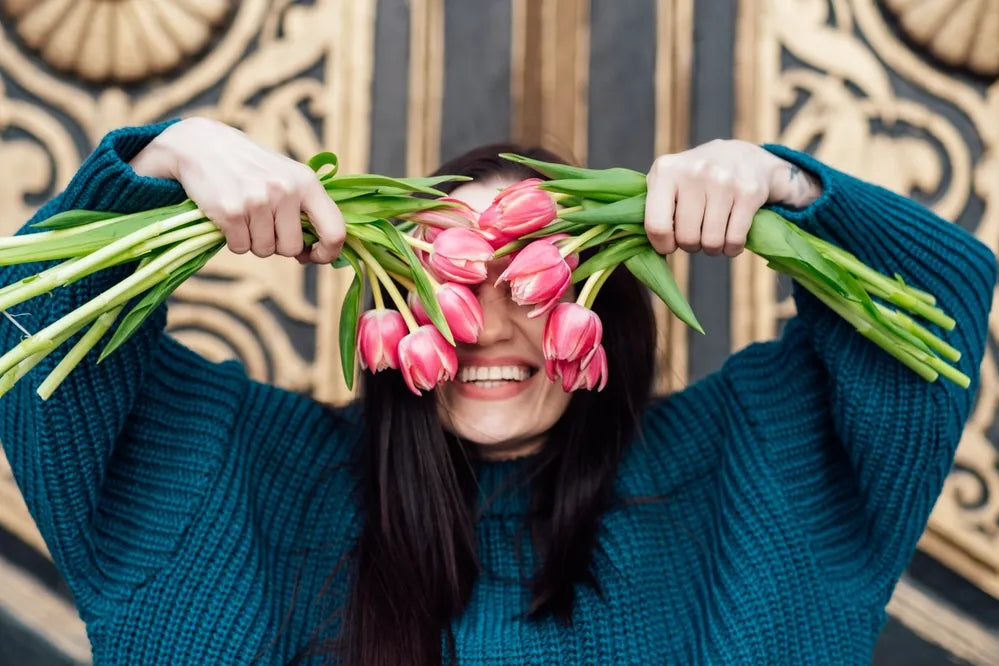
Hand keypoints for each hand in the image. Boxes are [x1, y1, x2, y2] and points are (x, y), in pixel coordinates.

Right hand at [130, 117, 344, 263]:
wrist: (202, 145)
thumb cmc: (251, 168)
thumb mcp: (287, 176)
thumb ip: (306, 210)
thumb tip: (314, 254)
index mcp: (307, 182)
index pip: (335, 230)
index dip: (328, 252)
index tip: (315, 255)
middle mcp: (285, 190)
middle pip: (291, 248)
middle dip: (277, 244)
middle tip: (264, 222)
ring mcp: (258, 201)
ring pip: (264, 250)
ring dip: (253, 241)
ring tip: (245, 214)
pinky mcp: (231, 212)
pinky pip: (240, 248)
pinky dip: (234, 240)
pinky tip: (230, 217)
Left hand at [644, 139, 821, 256]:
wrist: (744, 156)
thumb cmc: (695, 178)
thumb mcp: (668, 180)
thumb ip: (652, 207)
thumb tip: (644, 247)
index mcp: (666, 170)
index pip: (656, 225)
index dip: (663, 245)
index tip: (669, 244)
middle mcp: (694, 172)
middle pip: (686, 238)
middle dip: (691, 245)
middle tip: (696, 235)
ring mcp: (723, 181)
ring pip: (711, 242)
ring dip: (712, 249)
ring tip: (713, 235)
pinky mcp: (748, 193)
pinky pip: (734, 240)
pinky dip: (732, 248)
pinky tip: (731, 239)